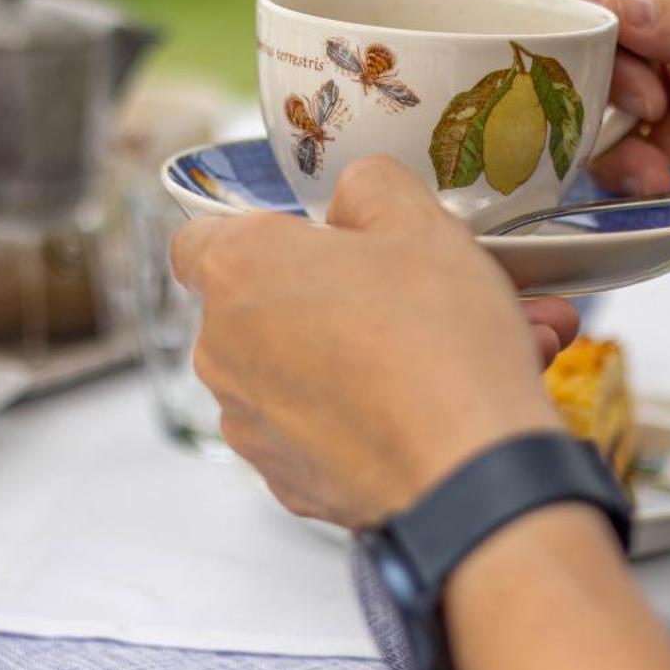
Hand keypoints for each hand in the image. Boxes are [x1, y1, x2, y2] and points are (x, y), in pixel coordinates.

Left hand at [171, 157, 570, 527]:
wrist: (470, 476)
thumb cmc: (439, 345)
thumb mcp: (420, 222)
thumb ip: (370, 187)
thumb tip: (354, 197)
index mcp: (238, 269)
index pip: (199, 238)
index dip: (257, 233)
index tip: (308, 240)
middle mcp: (224, 349)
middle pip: (266, 305)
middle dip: (337, 296)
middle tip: (414, 293)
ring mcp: (250, 424)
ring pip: (304, 371)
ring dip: (365, 356)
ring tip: (454, 351)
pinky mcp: (288, 482)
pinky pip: (324, 431)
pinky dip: (368, 417)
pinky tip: (439, 405)